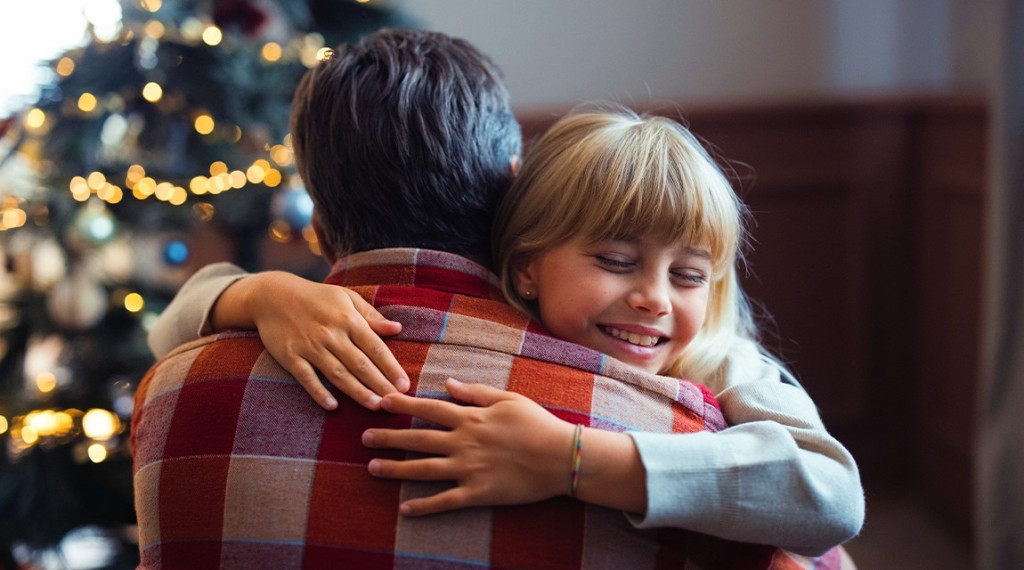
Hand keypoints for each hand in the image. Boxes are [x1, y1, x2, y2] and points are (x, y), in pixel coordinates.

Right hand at [226, 271, 408, 409]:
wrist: (272, 295)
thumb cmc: (316, 297)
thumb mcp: (345, 297)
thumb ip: (371, 315)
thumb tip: (397, 328)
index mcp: (348, 319)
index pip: (375, 347)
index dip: (391, 367)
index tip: (405, 385)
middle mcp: (331, 334)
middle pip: (360, 364)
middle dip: (379, 384)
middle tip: (395, 402)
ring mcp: (309, 346)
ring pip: (337, 373)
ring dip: (357, 391)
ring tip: (375, 406)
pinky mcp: (289, 356)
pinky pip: (306, 377)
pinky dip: (318, 392)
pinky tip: (332, 406)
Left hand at [362, 378, 574, 515]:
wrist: (561, 456)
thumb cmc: (538, 423)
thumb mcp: (508, 398)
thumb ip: (475, 391)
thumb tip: (446, 383)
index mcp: (470, 418)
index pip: (428, 408)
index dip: (402, 404)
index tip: (380, 401)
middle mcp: (464, 442)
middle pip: (418, 438)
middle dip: (388, 437)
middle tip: (364, 438)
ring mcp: (469, 469)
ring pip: (424, 469)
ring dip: (396, 469)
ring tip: (372, 469)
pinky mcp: (478, 493)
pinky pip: (445, 500)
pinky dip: (424, 506)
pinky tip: (404, 509)